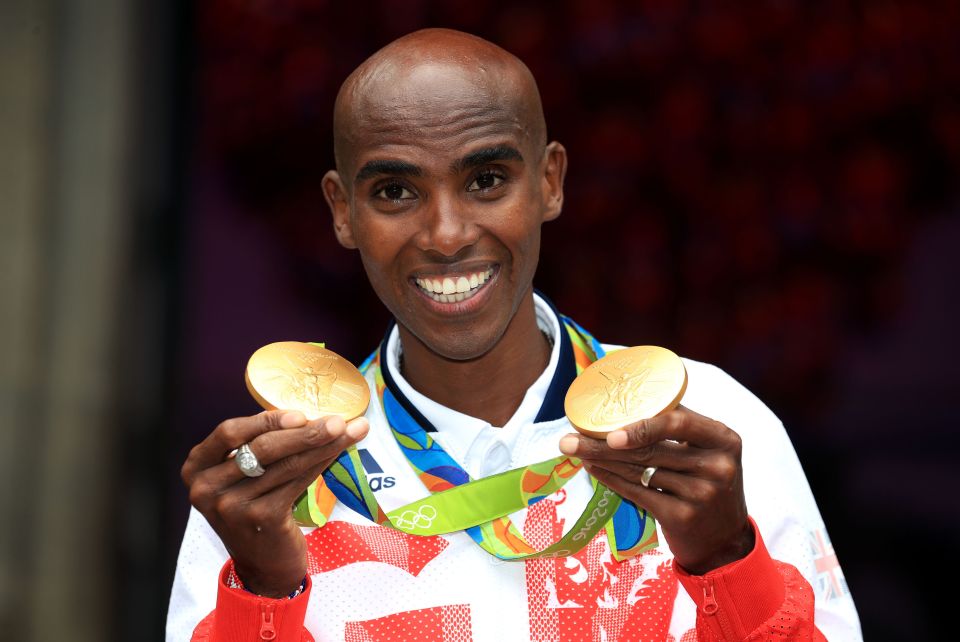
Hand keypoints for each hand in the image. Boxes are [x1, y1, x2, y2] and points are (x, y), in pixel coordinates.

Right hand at [181, 410, 368, 596]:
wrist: (262, 566)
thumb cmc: (254, 509)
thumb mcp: (240, 479)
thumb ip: (255, 448)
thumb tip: (305, 414)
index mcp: (196, 468)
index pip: (229, 432)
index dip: (266, 420)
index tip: (301, 413)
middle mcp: (207, 488)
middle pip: (262, 447)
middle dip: (305, 431)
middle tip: (339, 420)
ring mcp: (232, 506)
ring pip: (286, 464)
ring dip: (323, 445)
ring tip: (352, 431)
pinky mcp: (260, 519)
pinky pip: (298, 482)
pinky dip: (321, 464)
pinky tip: (339, 453)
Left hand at [559, 406, 752, 573]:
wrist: (725, 541)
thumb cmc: (709, 484)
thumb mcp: (709, 451)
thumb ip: (680, 427)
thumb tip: (630, 399)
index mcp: (723, 439)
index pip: (678, 423)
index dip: (641, 425)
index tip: (609, 429)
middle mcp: (716, 466)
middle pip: (650, 450)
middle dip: (603, 444)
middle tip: (570, 438)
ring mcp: (700, 494)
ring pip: (639, 471)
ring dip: (602, 460)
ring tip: (576, 450)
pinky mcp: (682, 517)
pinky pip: (637, 493)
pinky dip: (612, 480)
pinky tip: (593, 470)